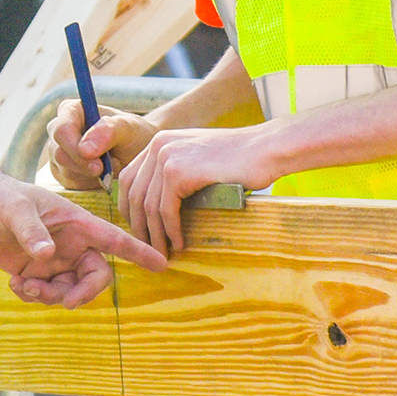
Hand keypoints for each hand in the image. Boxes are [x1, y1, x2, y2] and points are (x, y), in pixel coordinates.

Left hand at [0, 175, 168, 307]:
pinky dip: (34, 297)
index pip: (114, 238)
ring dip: (51, 297)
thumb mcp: (13, 208)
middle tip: (64, 302)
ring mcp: (54, 259)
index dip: (139, 251)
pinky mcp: (36, 271)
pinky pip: (47, 294)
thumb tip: (47, 255)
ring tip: (24, 287)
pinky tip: (14, 284)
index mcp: (75, 221)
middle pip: (96, 276)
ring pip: (70, 290)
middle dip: (83, 294)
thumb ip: (31, 230)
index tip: (162, 264)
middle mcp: (70, 242)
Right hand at [45, 99, 155, 192]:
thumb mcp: (129, 129)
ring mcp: (56, 151)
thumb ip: (108, 132)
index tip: (99, 165)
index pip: (61, 130)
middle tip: (112, 168)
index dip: (76, 149)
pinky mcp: (61, 171)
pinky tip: (104, 175)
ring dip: (91, 175)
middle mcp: (58, 129)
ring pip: (64, 171)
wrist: (136, 152)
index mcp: (71, 110)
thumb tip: (84, 149)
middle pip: (60, 153)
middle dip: (86, 166)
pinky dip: (89, 184)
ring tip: (112, 166)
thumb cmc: (133, 135)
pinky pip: (69, 183)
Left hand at [115, 125, 284, 257]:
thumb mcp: (197, 159)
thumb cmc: (240, 159)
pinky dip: (170, 231)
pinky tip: (179, 243)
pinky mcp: (179, 172)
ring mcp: (167, 157)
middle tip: (147, 248)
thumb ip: (175, 172)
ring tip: (162, 253)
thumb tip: (156, 207)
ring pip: (149, 206)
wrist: (267, 149)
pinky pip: (166, 210)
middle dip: (138, 225)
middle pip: (133, 194)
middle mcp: (158, 146)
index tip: (138, 230)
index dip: (129, 208)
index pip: (129, 179)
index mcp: (160, 142)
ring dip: (154, 235)